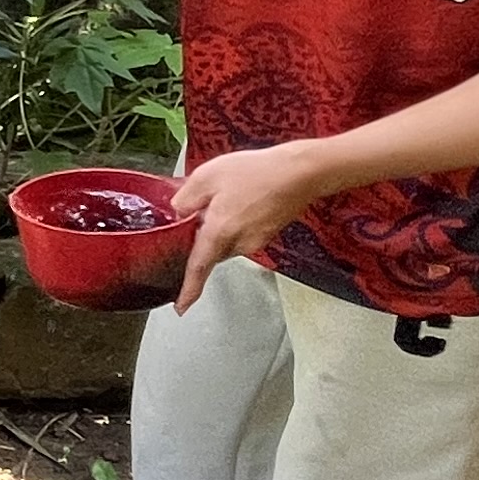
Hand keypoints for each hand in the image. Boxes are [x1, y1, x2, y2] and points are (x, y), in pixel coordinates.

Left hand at [167, 140, 339, 311]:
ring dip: (222, 228)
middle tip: (204, 209)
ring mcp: (257, 241)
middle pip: (212, 251)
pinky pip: (244, 235)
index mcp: (219, 232)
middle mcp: (239, 243)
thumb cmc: (256, 172)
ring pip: (228, 242)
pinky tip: (242, 199)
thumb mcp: (207, 176)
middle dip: (204, 238)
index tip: (181, 307)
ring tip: (227, 197)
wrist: (300, 173)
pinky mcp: (268, 234)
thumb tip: (178, 213)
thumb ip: (186, 198)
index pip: (198, 268)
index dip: (189, 290)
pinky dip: (237, 222)